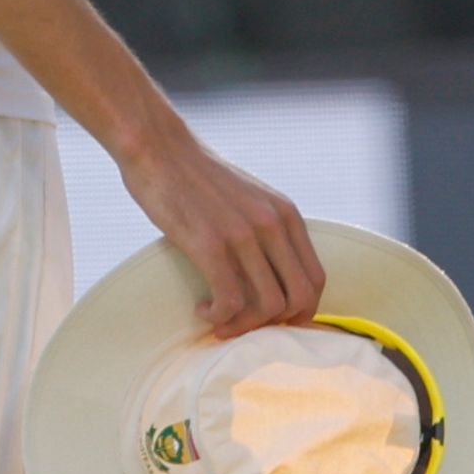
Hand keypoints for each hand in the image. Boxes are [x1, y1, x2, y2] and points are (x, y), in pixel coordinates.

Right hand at [119, 122, 324, 337]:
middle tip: (247, 326)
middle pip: (300, 299)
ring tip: (220, 321)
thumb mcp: (249, 196)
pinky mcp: (210, 243)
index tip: (272, 321)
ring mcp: (243, 234)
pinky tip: (203, 309)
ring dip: (244, 326)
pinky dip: (220, 317)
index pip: (316, 279)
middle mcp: (272, 223)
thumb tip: (271, 274)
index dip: (301, 311)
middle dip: (277, 325)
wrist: (158, 146)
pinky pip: (230, 301)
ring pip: (268, 306)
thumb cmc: (196, 175)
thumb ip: (266, 227)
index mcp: (285, 213)